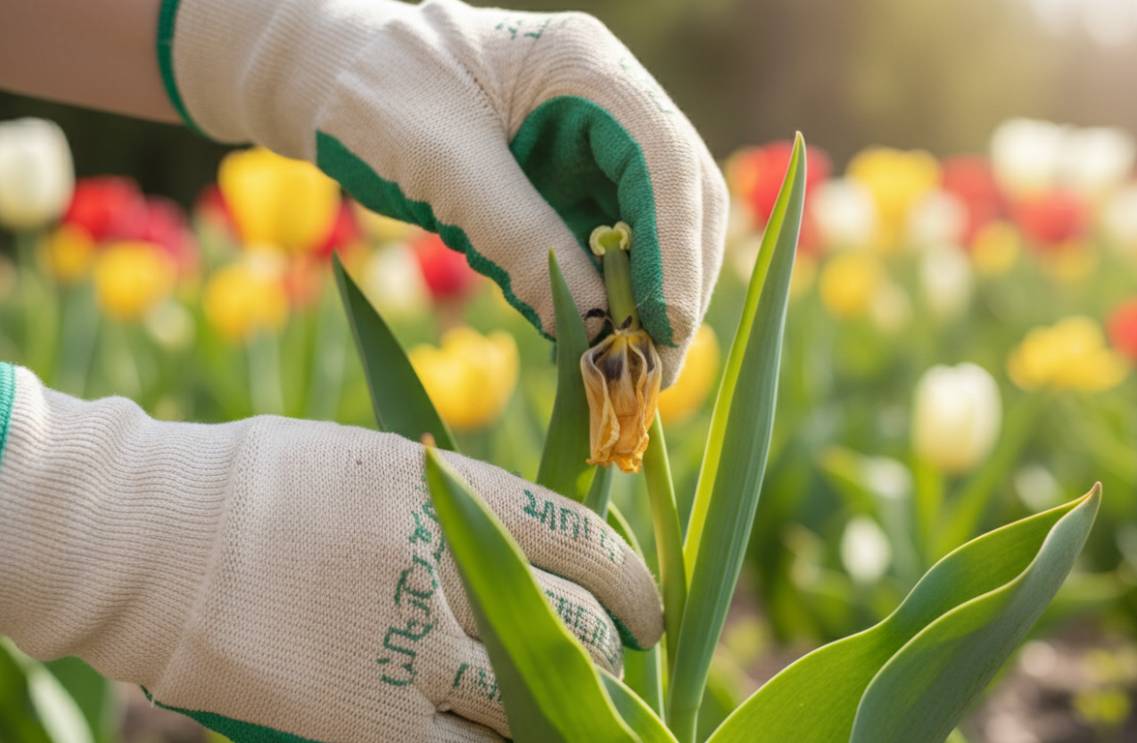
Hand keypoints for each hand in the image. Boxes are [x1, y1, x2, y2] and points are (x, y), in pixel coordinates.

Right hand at [0, 365, 660, 741]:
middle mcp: (456, 571)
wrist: (158, 539)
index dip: (635, 584)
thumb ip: (460, 504)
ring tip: (562, 707)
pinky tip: (500, 739)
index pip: (589, 544)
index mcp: (465, 494)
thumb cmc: (265, 485)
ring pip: (536, 700)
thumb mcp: (382, 463)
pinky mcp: (371, 720)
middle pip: (578, 628)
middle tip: (608, 661)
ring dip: (564, 707)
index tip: (645, 609)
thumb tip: (525, 542)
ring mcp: (416, 650)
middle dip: (609, 651)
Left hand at [160, 0, 726, 381]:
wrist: (332, 83)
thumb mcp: (442, 166)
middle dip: (677, 282)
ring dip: (649, 300)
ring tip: (632, 372)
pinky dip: (607, 298)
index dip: (676, 249)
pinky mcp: (572, 187)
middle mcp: (608, 104)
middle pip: (682, 196)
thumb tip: (598, 327)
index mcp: (585, 66)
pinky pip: (608, 249)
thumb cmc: (374, 98)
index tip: (666, 327)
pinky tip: (598, 346)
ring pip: (656, 230)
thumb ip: (519, 237)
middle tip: (657, 369)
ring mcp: (595, 146)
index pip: (665, 160)